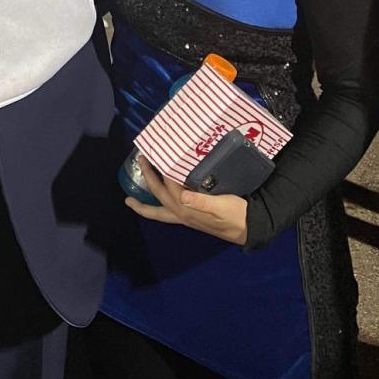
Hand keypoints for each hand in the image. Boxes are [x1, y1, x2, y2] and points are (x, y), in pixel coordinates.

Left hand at [126, 156, 247, 244]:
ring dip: (144, 205)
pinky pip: (167, 213)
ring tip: (129, 200)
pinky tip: (158, 201)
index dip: (165, 169)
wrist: (248, 228)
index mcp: (187, 209)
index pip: (170, 185)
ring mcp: (185, 217)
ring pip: (159, 212)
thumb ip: (202, 203)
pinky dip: (157, 208)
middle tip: (140, 160)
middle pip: (158, 196)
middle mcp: (182, 213)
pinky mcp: (190, 217)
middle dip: (147, 178)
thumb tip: (183, 197)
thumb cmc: (236, 215)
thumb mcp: (221, 207)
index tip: (160, 150)